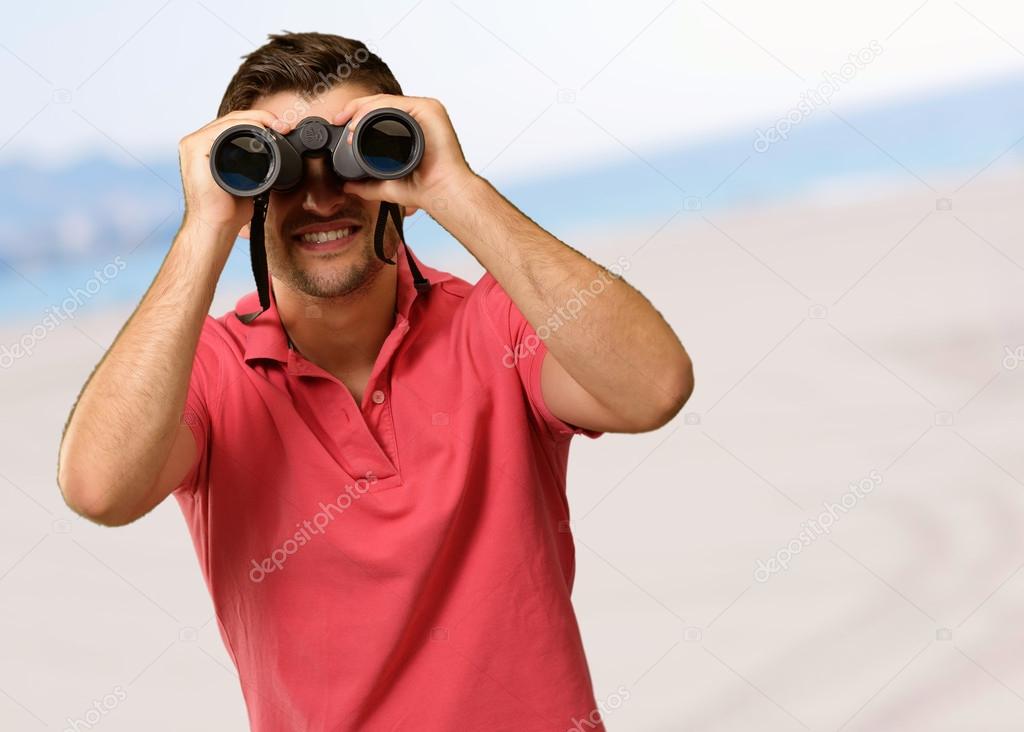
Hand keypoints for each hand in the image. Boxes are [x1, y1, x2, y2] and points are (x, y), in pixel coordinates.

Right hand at [178, 110, 293, 232]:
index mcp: (209, 146)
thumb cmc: (229, 209)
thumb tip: (277, 153)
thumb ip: (254, 163)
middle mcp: (198, 142)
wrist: (216, 226)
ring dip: (256, 119)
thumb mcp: (247, 179)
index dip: (261, 121)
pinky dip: (243, 127)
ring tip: (277, 127)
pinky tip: (260, 131)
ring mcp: (193, 144)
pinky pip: (221, 129)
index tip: (283, 128)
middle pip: (233, 119)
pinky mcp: (194, 149)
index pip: (236, 124)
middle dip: (262, 118)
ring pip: (229, 120)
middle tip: (284, 126)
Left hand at [332, 94, 475, 213]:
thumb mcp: (387, 184)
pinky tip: (361, 122)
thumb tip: (347, 186)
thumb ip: (367, 185)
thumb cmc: (424, 188)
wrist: (441, 193)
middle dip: (355, 108)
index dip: (357, 115)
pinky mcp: (430, 109)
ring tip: (348, 126)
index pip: (380, 113)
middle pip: (381, 103)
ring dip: (362, 110)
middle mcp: (419, 115)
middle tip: (339, 120)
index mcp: (411, 126)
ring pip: (386, 101)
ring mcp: (426, 111)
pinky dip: (376, 110)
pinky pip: (397, 103)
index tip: (340, 124)